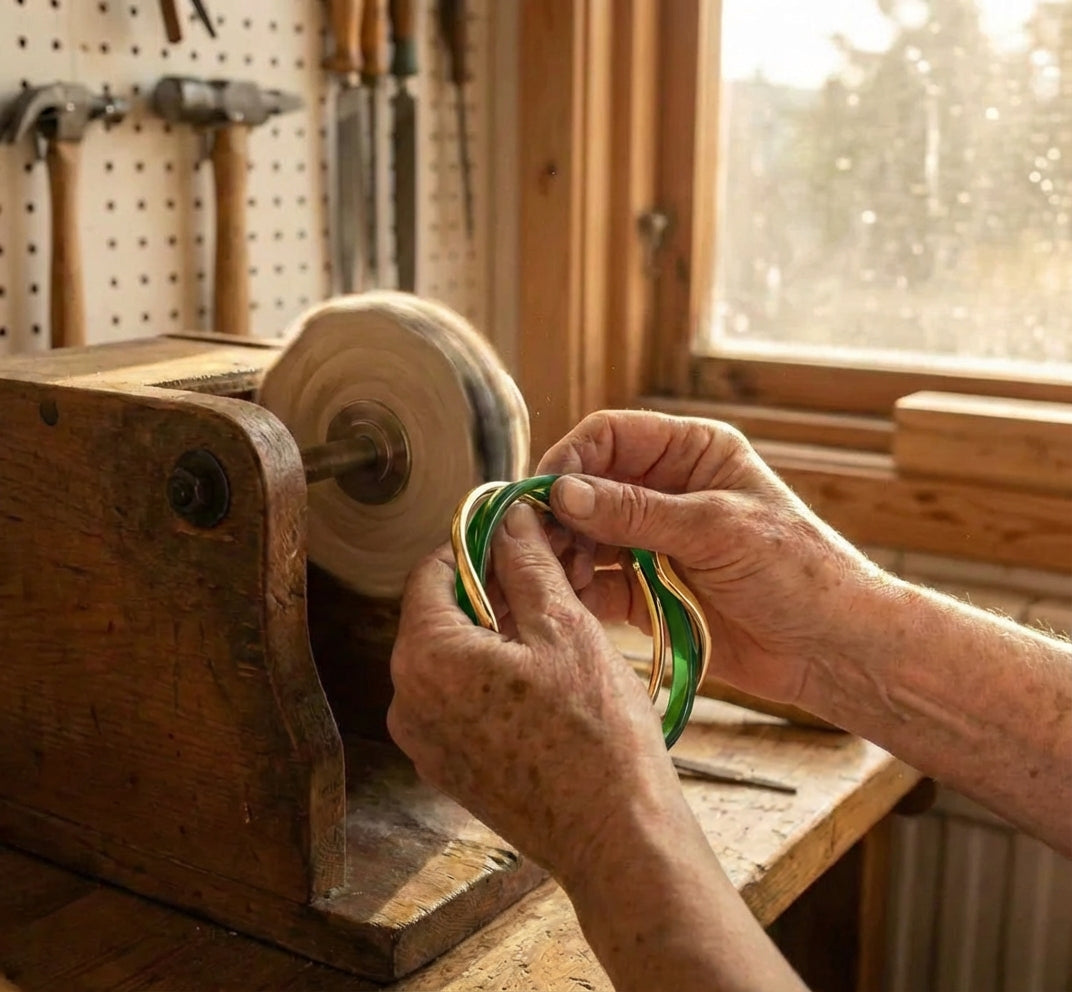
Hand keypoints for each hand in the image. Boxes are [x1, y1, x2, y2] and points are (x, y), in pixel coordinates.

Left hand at [387, 502, 681, 882]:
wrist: (616, 838)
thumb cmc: (596, 735)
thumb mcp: (565, 627)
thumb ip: (527, 563)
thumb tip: (510, 517)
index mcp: (426, 657)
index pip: (432, 571)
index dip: (477, 544)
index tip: (516, 537)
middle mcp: (407, 701)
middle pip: (440, 615)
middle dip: (491, 589)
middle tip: (547, 578)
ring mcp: (425, 742)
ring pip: (452, 659)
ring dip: (495, 632)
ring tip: (554, 626)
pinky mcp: (449, 769)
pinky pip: (460, 701)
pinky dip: (492, 676)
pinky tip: (544, 675)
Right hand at [537, 410, 887, 707]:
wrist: (832, 648)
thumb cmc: (797, 570)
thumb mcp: (717, 529)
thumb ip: (637, 512)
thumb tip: (563, 493)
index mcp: (691, 453)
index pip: (611, 436)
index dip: (571, 459)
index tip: (543, 493)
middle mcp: (666, 491)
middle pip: (588, 488)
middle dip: (560, 514)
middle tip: (535, 543)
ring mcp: (653, 543)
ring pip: (585, 538)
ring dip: (564, 554)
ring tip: (552, 577)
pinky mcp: (646, 592)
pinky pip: (598, 584)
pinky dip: (578, 590)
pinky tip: (568, 601)